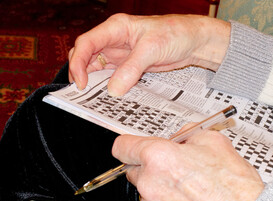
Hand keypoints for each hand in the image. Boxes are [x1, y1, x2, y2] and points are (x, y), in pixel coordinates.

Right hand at [68, 14, 230, 95]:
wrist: (193, 42)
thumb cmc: (175, 33)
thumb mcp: (152, 49)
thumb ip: (131, 69)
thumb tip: (114, 90)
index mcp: (116, 28)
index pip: (86, 43)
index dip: (78, 63)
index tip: (81, 83)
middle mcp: (113, 40)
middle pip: (86, 56)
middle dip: (81, 74)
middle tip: (83, 95)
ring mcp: (119, 54)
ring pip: (96, 68)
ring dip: (93, 83)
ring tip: (93, 99)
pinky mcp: (127, 66)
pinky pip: (111, 77)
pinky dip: (107, 87)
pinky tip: (108, 97)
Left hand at [112, 130, 263, 200]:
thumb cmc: (233, 185)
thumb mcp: (212, 141)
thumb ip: (186, 134)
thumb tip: (178, 136)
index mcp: (158, 157)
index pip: (122, 147)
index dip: (129, 145)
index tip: (132, 147)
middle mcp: (150, 184)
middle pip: (134, 171)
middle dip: (149, 169)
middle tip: (173, 170)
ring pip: (145, 195)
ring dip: (159, 191)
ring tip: (186, 192)